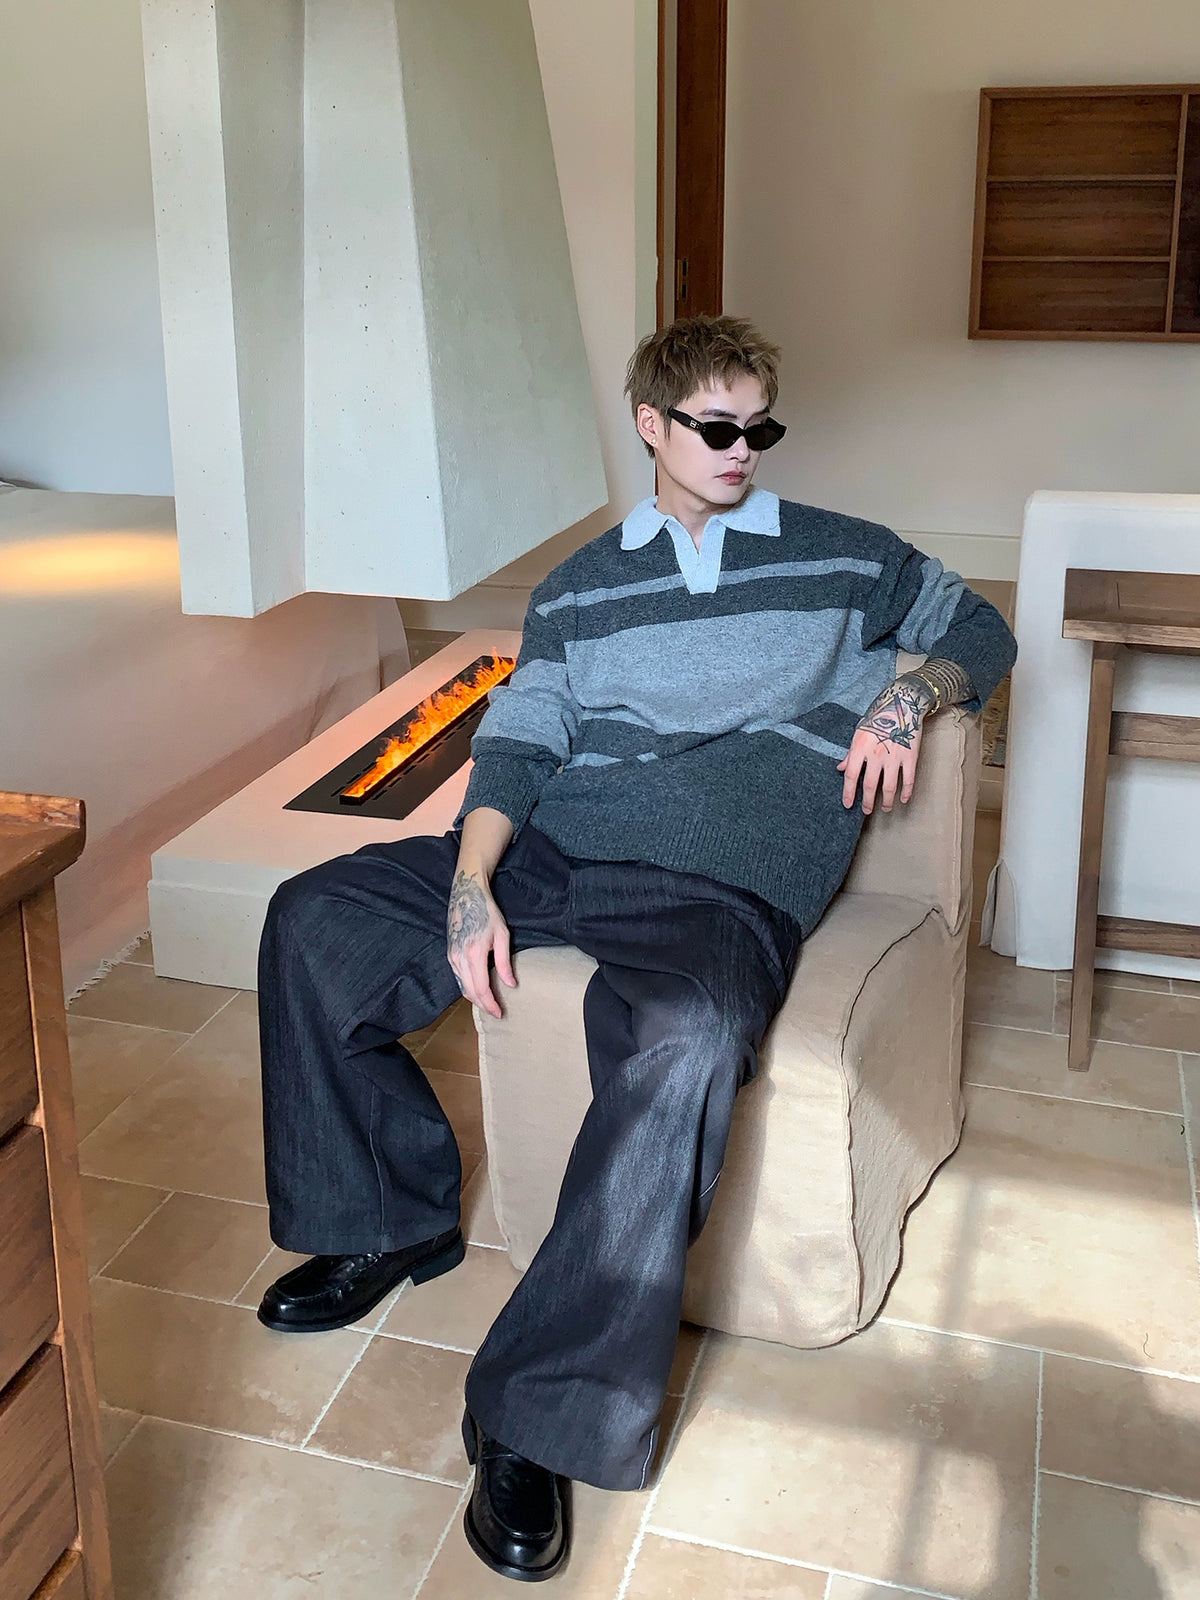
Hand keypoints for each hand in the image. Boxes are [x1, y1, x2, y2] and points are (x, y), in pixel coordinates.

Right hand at [446, 865, 515, 1019]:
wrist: (466, 893)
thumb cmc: (487, 911)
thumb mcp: (502, 934)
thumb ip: (505, 962)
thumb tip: (511, 984)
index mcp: (473, 953)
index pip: (481, 988)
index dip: (490, 1004)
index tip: (500, 1013)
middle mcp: (459, 957)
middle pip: (469, 992)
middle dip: (483, 1005)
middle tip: (496, 1013)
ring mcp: (451, 956)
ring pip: (462, 986)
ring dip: (475, 998)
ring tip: (489, 1004)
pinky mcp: (449, 953)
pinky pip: (457, 977)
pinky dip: (467, 987)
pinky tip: (478, 989)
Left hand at [837, 676, 931, 813]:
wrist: (903, 704)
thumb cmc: (878, 717)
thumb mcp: (859, 732)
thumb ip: (851, 753)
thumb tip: (840, 768)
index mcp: (860, 748)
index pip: (851, 775)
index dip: (848, 792)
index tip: (848, 804)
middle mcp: (876, 754)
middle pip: (870, 785)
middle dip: (868, 802)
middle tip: (867, 811)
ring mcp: (894, 757)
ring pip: (890, 787)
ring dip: (887, 801)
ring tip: (886, 808)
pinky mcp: (910, 757)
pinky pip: (908, 780)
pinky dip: (906, 792)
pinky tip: (903, 800)